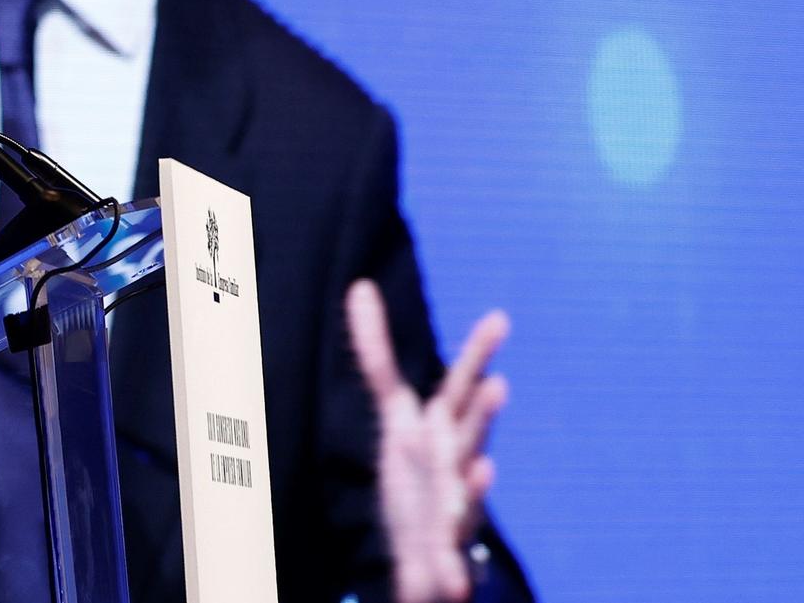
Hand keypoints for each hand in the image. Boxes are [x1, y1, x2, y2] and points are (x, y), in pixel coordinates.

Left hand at [346, 278, 510, 602]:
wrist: (430, 540)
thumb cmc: (420, 467)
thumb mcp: (396, 409)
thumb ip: (378, 354)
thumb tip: (361, 286)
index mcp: (446, 426)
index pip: (464, 383)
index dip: (479, 351)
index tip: (500, 316)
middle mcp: (457, 460)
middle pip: (471, 432)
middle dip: (483, 412)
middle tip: (498, 384)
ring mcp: (454, 504)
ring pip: (466, 492)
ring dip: (475, 483)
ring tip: (483, 468)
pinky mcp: (442, 549)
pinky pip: (450, 558)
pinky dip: (454, 566)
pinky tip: (456, 578)